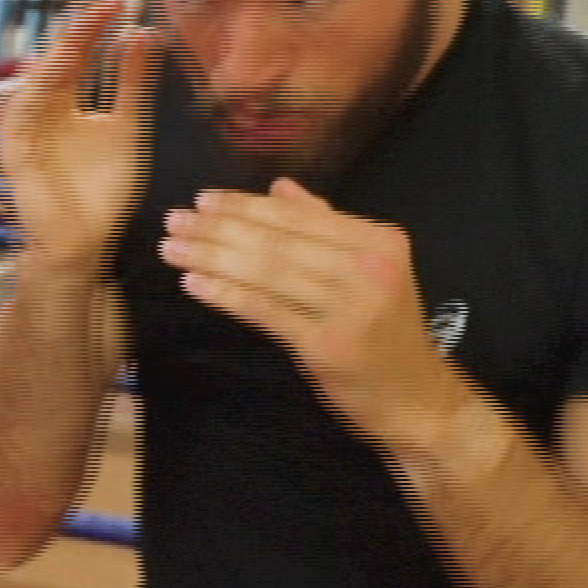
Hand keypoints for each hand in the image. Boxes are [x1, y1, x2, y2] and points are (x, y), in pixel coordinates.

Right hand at [0, 0, 155, 280]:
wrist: (87, 240)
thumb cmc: (103, 190)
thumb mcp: (128, 125)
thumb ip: (133, 82)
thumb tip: (144, 33)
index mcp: (67, 98)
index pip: (80, 51)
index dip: (99, 26)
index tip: (125, 1)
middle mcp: (45, 106)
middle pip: (57, 57)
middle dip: (80, 28)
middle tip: (106, 1)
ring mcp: (28, 127)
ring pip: (37, 79)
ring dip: (59, 53)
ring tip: (85, 29)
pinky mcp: (15, 152)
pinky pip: (17, 116)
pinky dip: (32, 93)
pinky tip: (53, 69)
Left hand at [157, 180, 470, 454]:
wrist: (416, 399)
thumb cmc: (384, 334)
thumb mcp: (369, 271)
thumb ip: (326, 227)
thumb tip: (281, 189)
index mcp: (379, 240)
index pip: (298, 216)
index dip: (245, 205)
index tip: (203, 199)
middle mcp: (369, 267)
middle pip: (278, 240)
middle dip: (219, 227)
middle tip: (174, 219)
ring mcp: (350, 307)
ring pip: (267, 271)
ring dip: (212, 256)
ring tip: (172, 247)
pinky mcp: (327, 346)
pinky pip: (265, 311)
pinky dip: (225, 293)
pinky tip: (193, 283)